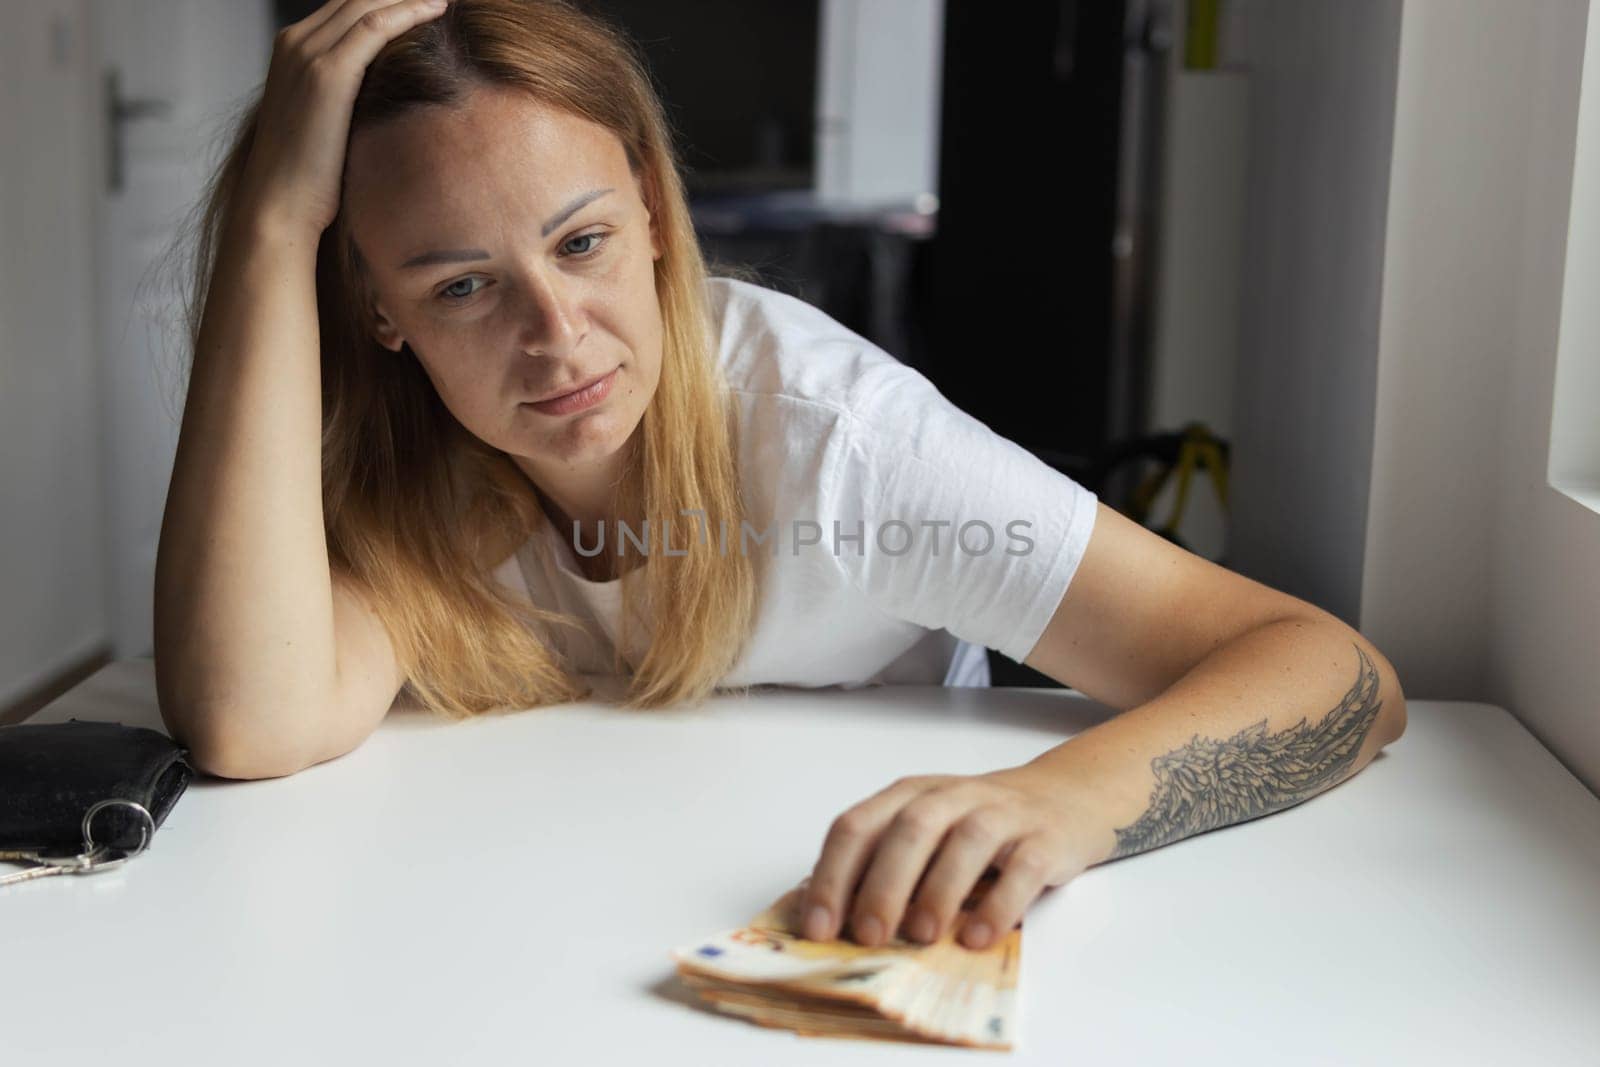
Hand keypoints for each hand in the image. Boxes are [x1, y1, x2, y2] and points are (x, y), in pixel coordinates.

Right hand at [237, 0, 452, 237]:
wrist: (278, 205)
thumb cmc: (305, 177)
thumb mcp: (322, 122)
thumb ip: (344, 97)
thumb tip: (384, 96)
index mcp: (291, 49)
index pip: (346, 6)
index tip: (426, 1)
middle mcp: (295, 42)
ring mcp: (308, 54)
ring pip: (367, 3)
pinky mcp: (328, 74)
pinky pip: (375, 26)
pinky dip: (409, 11)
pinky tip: (437, 9)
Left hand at [795, 765, 1091, 950]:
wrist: (1061, 798)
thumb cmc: (975, 826)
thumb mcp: (923, 833)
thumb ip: (880, 864)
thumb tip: (829, 920)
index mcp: (909, 796)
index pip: (857, 826)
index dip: (832, 876)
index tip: (819, 927)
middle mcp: (951, 797)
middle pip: (910, 828)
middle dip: (883, 884)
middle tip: (868, 936)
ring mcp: (1001, 814)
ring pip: (967, 841)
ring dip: (939, 890)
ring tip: (921, 937)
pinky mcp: (1044, 840)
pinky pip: (1023, 869)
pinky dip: (999, 904)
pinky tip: (978, 937)